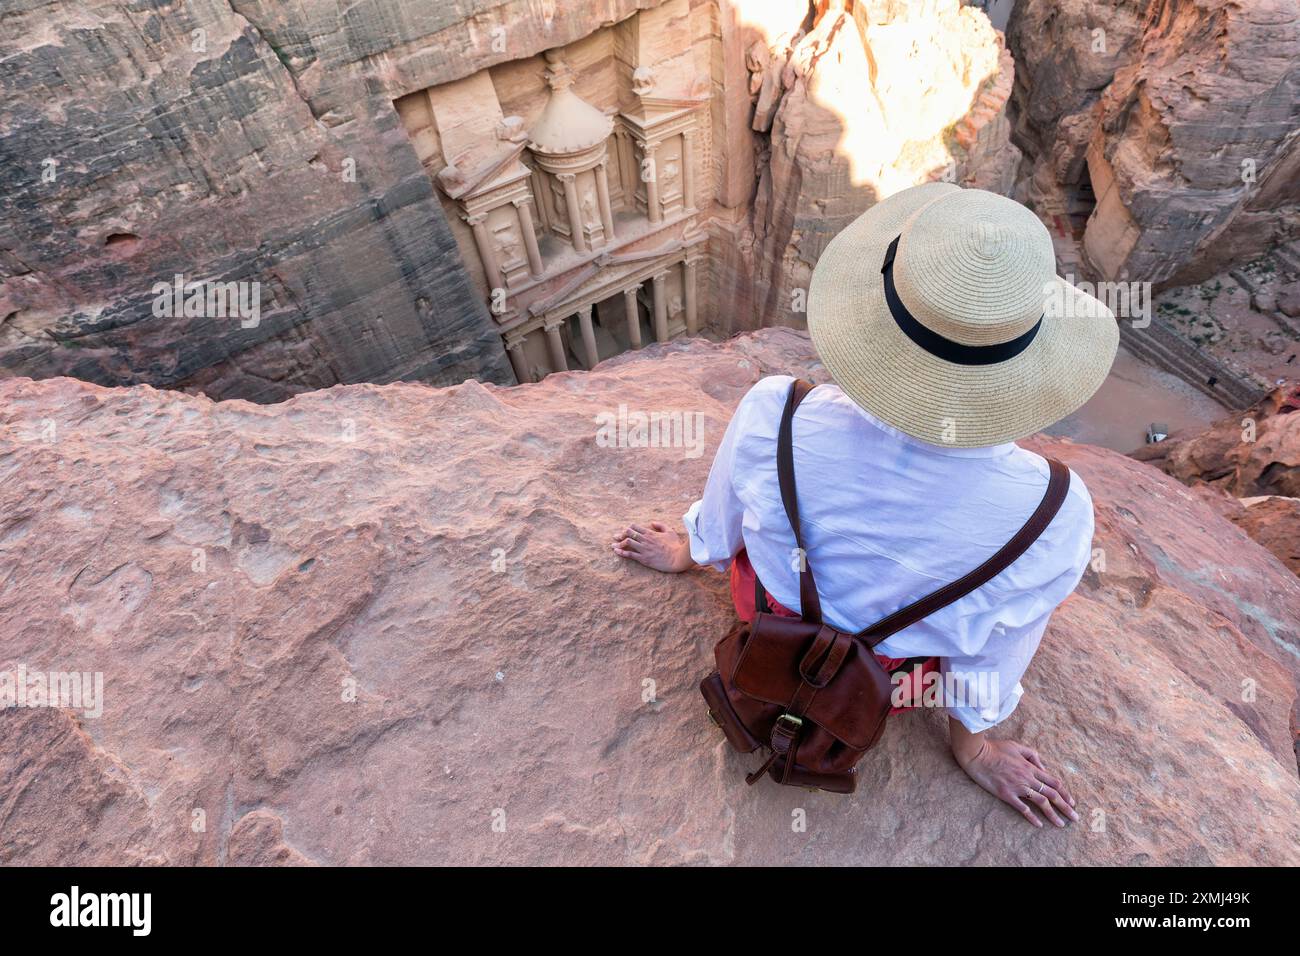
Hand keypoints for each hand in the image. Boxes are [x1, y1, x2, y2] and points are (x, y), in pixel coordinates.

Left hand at [611, 521, 694, 572]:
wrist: (677, 558)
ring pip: (627, 543)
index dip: (629, 528)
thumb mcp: (670, 531)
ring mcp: (643, 549)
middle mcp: (645, 540)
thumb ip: (660, 525)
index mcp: (650, 533)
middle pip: (628, 533)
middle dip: (621, 534)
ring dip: (619, 543)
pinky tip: (616, 551)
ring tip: (612, 545)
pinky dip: (622, 552)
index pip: (635, 527)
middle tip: (615, 536)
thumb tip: (652, 522)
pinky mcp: (643, 558)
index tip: (625, 531)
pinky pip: (630, 555)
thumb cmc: (675, 545)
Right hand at [953, 733, 1078, 828]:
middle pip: (1052, 794)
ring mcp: (1017, 786)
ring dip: (1053, 815)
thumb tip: (1043, 767)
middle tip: (1075, 818)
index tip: (1072, 803)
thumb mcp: (1016, 746)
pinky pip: (1022, 808)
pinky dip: (1032, 817)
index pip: (1054, 782)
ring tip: (1061, 825)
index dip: (1065, 793)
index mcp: (1030, 767)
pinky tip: (1039, 824)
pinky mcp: (1006, 794)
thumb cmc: (995, 748)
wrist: (976, 754)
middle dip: (1066, 807)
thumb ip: (1032, 755)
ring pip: (1041, 802)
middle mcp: (1027, 778)